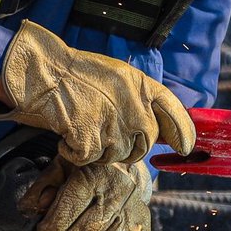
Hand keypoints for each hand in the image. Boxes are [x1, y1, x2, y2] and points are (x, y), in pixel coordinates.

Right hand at [0, 21, 194, 164]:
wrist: (44, 72)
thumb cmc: (78, 75)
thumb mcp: (119, 77)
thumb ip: (140, 99)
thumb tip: (159, 130)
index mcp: (141, 86)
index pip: (173, 112)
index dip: (183, 132)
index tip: (186, 148)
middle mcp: (133, 106)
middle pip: (145, 144)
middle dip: (129, 149)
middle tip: (106, 139)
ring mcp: (113, 123)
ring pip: (117, 155)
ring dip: (100, 151)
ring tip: (83, 130)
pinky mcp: (90, 138)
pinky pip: (89, 159)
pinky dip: (75, 153)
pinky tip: (67, 137)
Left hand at [28, 154, 149, 230]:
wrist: (122, 166)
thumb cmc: (86, 170)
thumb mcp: (60, 168)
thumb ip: (42, 187)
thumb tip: (30, 210)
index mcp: (94, 174)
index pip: (72, 204)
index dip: (53, 226)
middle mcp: (118, 190)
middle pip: (89, 227)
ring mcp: (133, 210)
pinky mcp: (143, 225)